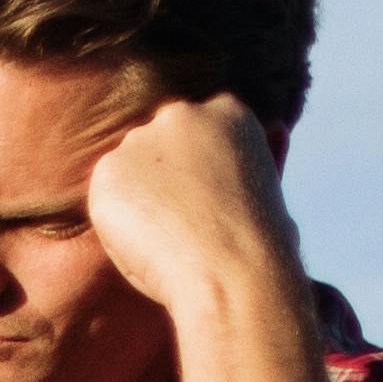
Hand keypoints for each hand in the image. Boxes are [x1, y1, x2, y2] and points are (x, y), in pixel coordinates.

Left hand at [79, 91, 302, 314]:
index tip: (212, 205)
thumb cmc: (261, 243)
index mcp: (228, 111)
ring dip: (141, 204)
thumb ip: (252, 155)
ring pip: (128, 175)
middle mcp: (181, 113)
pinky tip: (150, 243)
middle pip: (156, 149)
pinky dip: (118, 227)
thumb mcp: (271, 184)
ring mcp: (141, 139)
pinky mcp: (108, 170)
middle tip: (189, 226)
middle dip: (162, 182)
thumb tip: (276, 128)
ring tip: (173, 238)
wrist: (232, 270)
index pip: (196, 135)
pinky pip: (107, 202)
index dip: (198, 175)